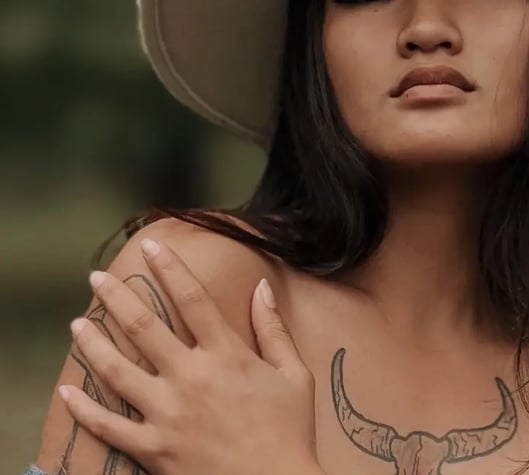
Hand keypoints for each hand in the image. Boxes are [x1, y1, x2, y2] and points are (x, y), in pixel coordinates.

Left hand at [59, 238, 320, 474]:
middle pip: (144, 326)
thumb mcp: (295, 375)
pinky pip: (110, 427)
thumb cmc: (290, 431)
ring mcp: (168, 413)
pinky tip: (68, 392)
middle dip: (117, 297)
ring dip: (93, 344)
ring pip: (118, 371)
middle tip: (97, 277)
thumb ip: (274, 329)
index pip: (193, 300)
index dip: (171, 269)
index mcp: (227, 356)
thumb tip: (262, 287)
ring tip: (76, 324)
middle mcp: (191, 377)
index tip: (152, 247)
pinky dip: (86, 411)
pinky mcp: (154, 447)